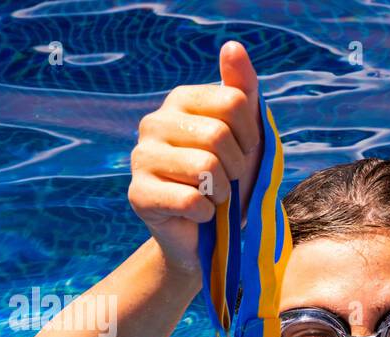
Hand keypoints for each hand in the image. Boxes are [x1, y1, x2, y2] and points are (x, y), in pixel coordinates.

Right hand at [128, 40, 263, 272]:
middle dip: (237, 168)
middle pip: (219, 136)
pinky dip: (207, 215)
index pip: (234, 101)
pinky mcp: (138, 194)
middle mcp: (154, 122)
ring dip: (223, 193)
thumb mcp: (247, 134)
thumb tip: (232, 46)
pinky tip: (198, 215)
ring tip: (214, 198)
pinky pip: (192, 201)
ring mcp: (140, 157)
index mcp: (181, 100)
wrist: (210, 236)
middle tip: (228, 181)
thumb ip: (243, 90)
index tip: (243, 152)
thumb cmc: (231, 180)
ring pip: (205, 169)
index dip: (250, 136)